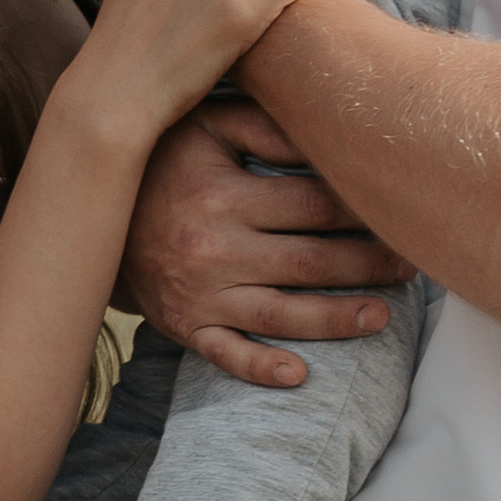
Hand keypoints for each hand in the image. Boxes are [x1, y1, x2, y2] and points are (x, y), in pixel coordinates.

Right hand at [119, 102, 413, 386]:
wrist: (90, 209)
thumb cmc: (162, 158)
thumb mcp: (207, 125)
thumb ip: (267, 126)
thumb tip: (331, 136)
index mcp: (223, 195)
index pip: (315, 206)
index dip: (366, 210)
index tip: (400, 210)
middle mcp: (213, 249)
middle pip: (311, 263)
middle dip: (369, 265)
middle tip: (411, 264)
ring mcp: (199, 293)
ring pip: (282, 314)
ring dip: (336, 319)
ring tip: (381, 316)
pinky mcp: (185, 325)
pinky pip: (225, 354)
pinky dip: (260, 368)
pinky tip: (299, 375)